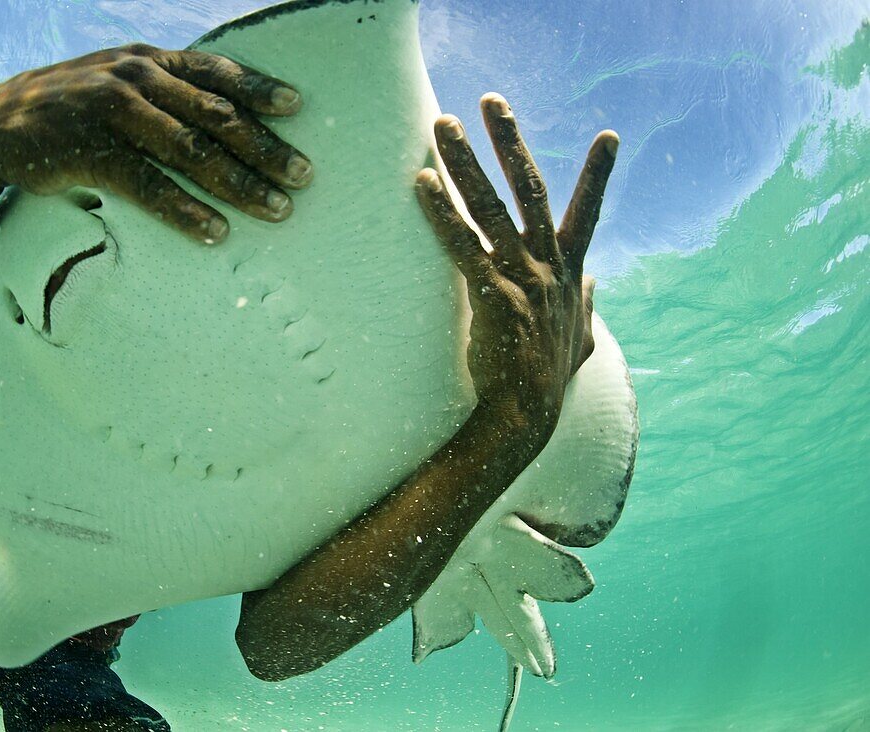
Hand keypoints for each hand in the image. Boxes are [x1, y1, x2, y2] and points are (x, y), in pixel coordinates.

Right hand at [0, 44, 313, 242]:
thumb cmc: (72, 110)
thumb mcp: (117, 83)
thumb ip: (164, 91)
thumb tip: (220, 113)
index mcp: (148, 61)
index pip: (215, 72)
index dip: (259, 88)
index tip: (298, 108)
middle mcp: (135, 79)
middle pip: (215, 116)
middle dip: (265, 148)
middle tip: (305, 176)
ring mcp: (112, 114)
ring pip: (190, 151)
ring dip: (239, 184)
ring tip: (277, 211)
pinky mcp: (90, 153)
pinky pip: (148, 185)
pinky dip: (185, 211)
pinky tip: (216, 233)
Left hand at [416, 94, 616, 442]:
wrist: (526, 417)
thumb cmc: (547, 379)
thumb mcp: (582, 338)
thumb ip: (587, 304)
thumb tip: (595, 281)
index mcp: (569, 272)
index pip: (587, 213)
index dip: (598, 175)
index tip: (609, 136)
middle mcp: (549, 267)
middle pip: (529, 191)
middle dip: (508, 142)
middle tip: (489, 101)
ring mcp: (523, 280)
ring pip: (492, 209)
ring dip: (466, 163)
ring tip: (442, 125)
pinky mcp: (494, 298)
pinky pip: (463, 246)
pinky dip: (442, 214)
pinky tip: (422, 185)